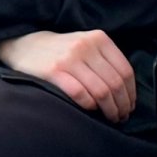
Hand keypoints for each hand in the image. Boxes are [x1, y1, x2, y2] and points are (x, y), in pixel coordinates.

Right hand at [0, 29, 137, 122]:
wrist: (26, 44)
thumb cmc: (61, 50)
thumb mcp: (87, 45)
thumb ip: (105, 60)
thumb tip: (126, 91)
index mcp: (99, 39)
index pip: (125, 71)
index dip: (131, 93)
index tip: (130, 105)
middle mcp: (86, 46)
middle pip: (115, 83)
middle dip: (122, 105)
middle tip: (122, 117)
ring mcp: (70, 59)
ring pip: (101, 91)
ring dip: (109, 109)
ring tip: (110, 118)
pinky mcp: (54, 71)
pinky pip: (80, 94)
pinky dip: (90, 106)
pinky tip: (92, 111)